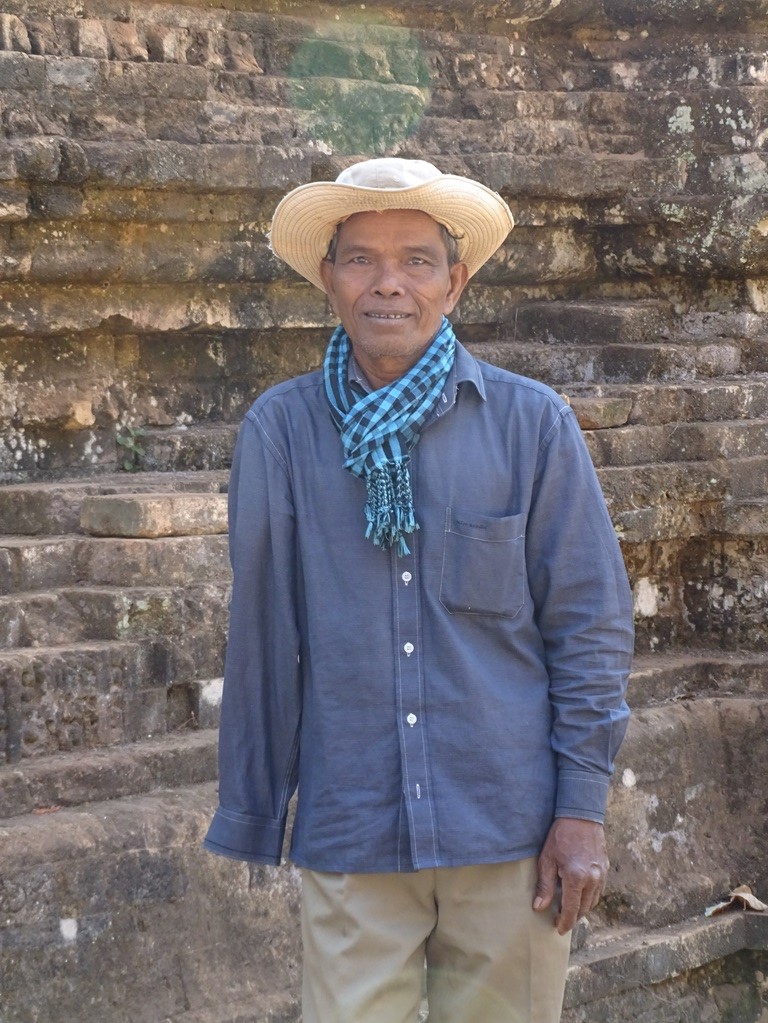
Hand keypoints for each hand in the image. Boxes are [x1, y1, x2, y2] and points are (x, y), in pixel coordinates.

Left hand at [533, 817, 608, 934]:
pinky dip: (590, 897)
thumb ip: (544, 885)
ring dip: (582, 909)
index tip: (558, 929)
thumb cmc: (560, 836)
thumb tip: (539, 907)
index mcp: (576, 878)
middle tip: (560, 920)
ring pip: (593, 901)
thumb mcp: (547, 859)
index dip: (564, 922)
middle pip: (583, 908)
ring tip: (569, 910)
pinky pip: (599, 891)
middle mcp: (592, 880)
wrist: (581, 816)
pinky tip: (580, 895)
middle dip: (573, 918)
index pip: (571, 910)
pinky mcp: (606, 869)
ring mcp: (602, 875)